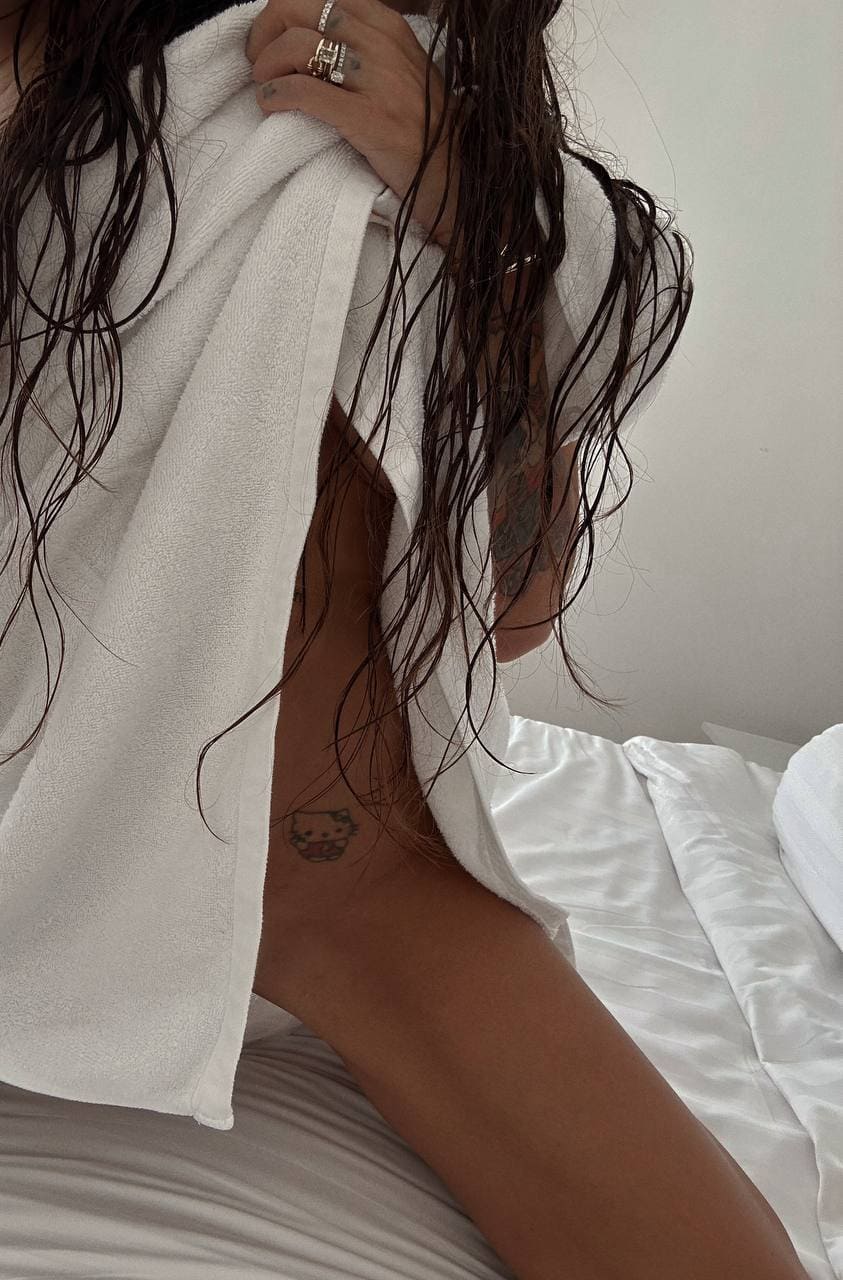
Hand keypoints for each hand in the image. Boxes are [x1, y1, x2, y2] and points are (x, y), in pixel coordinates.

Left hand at [245, 0, 462, 248]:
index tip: (271, 42)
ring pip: (297, 47)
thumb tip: (311, 38)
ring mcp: (378, 82)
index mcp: (388, 25)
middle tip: (258, 66)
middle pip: (298, 10)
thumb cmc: (424, 130)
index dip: (282, 14)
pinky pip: (304, 93)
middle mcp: (382, 43)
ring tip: (266, 89)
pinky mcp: (369, 120)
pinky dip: (276, 97)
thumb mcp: (401, 70)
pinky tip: (271, 108)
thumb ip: (365, 46)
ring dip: (266, 68)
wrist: (458, 178)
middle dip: (265, 34)